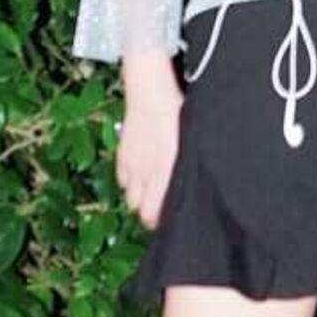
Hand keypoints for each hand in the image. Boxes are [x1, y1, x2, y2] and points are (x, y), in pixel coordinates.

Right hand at [117, 72, 183, 230]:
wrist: (150, 95)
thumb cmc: (176, 114)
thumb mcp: (188, 142)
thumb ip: (187, 166)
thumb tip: (194, 184)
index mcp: (165, 171)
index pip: (155, 211)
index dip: (160, 222)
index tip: (168, 222)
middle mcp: (145, 173)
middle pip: (140, 209)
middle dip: (148, 214)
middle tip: (159, 211)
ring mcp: (132, 166)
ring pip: (130, 197)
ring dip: (138, 198)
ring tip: (149, 194)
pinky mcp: (122, 156)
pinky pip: (122, 180)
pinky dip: (129, 182)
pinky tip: (138, 176)